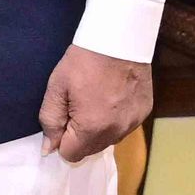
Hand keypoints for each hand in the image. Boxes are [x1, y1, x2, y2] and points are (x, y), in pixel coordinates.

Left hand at [39, 46, 151, 162]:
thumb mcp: (57, 88)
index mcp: (92, 127)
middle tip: (76, 106)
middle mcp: (116, 131)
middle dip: (79, 136)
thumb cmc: (83, 61)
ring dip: (98, 129)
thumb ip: (50, 121)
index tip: (62, 119)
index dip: (61, 140)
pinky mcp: (144, 112)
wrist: (119, 39)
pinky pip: (123, 127)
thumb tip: (50, 149)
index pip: (71, 154)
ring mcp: (133, 122)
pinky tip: (111, 98)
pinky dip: (114, 119)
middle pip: (90, 150)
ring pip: (108, 140)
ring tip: (94, 100)